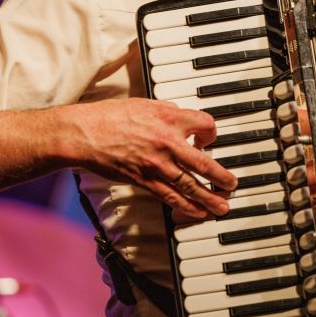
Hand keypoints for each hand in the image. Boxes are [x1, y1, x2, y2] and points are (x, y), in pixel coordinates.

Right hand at [70, 98, 236, 217]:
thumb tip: (180, 115)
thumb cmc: (109, 116)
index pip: (206, 125)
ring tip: (222, 206)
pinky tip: (197, 212)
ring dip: (210, 198)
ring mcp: (157, 163)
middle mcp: (168, 141)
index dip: (212, 133)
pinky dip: (186, 206)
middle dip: (222, 177)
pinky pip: (170, 197)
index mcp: (170, 117)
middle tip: (231, 184)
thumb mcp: (144, 104)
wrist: (84, 133)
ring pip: (191, 185)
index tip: (208, 140)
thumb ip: (166, 111)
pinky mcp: (144, 179)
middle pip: (205, 163)